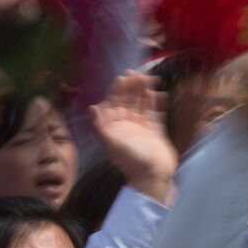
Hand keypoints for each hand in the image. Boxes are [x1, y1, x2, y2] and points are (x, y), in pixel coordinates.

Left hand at [90, 72, 177, 204]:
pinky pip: (154, 112)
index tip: (124, 77)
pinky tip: (156, 92)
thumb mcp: (112, 143)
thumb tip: (91, 108)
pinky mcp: (155, 130)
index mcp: (114, 127)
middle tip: (137, 73)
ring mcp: (141, 127)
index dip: (118, 90)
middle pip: (128, 101)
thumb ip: (100, 126)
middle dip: (132, 87)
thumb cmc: (130, 160)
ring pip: (141, 104)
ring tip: (148, 78)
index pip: (115, 103)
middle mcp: (126, 125)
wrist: (152, 175)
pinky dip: (154, 102)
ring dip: (143, 91)